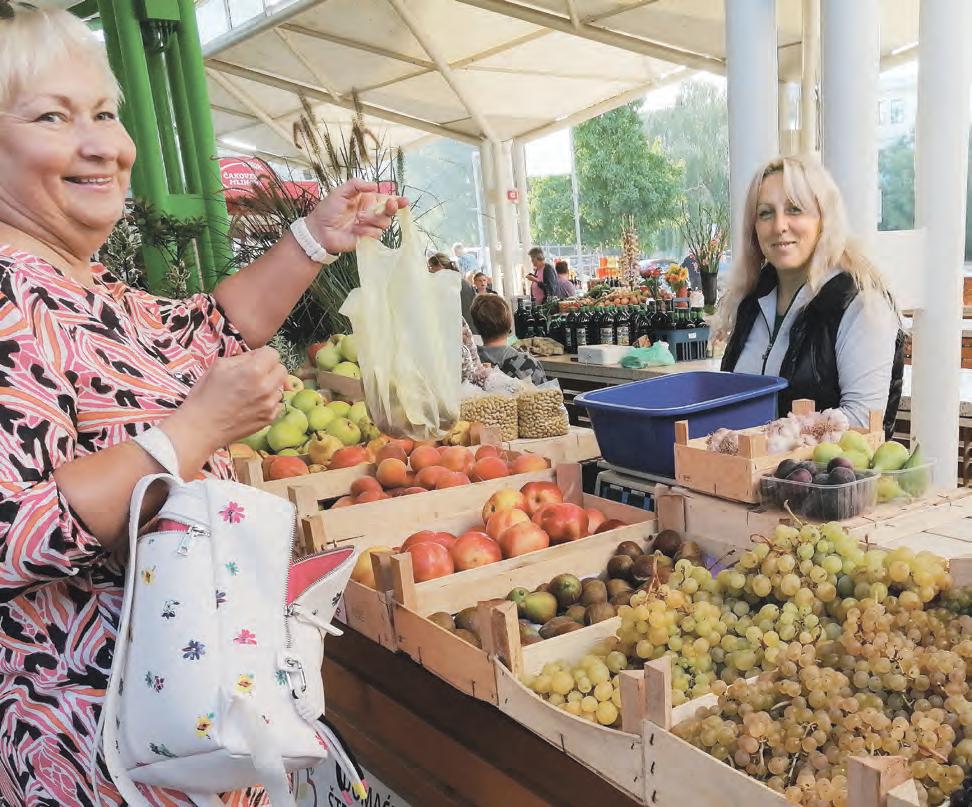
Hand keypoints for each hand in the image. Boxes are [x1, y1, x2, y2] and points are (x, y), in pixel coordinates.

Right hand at [169, 347, 287, 451]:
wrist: (201, 428)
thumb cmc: (205, 395)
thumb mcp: (219, 366)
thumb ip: (242, 358)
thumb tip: (256, 356)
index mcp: (254, 371)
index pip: (273, 353)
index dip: (263, 355)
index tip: (254, 361)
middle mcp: (266, 387)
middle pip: (282, 369)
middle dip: (270, 369)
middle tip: (255, 375)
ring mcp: (270, 405)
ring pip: (280, 387)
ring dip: (270, 385)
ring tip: (252, 391)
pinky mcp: (270, 419)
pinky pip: (277, 403)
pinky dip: (269, 401)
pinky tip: (253, 404)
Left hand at [305, 179, 408, 253]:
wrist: (320, 230)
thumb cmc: (328, 210)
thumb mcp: (340, 191)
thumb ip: (357, 184)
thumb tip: (375, 186)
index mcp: (366, 200)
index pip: (385, 199)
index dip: (397, 200)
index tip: (404, 200)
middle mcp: (370, 213)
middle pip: (390, 211)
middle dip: (392, 208)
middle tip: (390, 204)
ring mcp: (369, 226)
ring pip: (385, 223)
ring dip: (372, 219)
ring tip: (358, 218)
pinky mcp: (367, 238)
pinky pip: (376, 233)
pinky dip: (366, 230)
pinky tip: (355, 229)